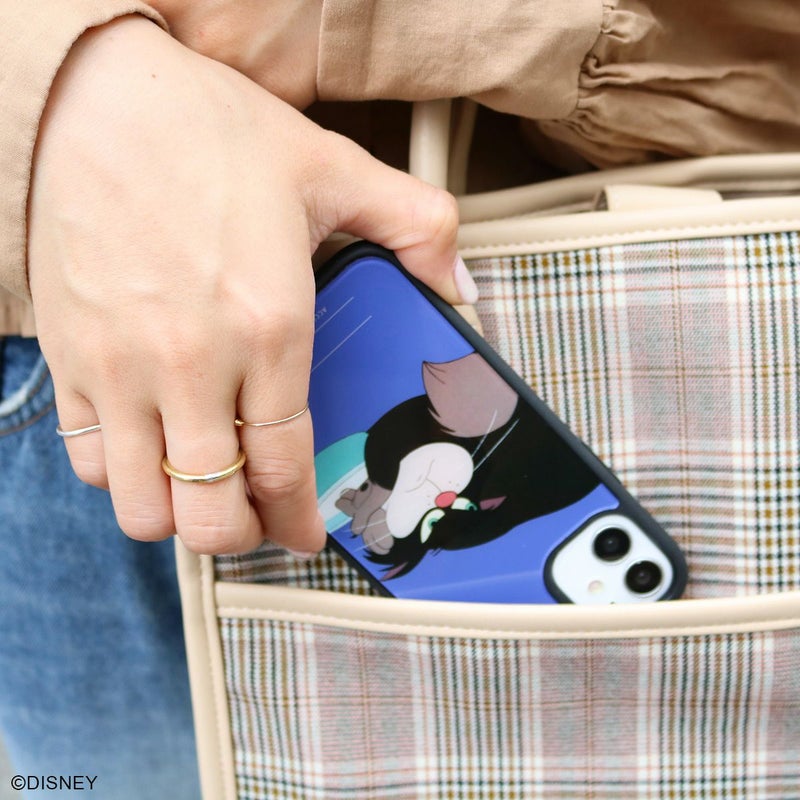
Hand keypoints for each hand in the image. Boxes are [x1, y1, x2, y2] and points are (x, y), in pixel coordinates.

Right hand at [28, 16, 471, 554]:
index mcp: (268, 326)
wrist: (97, 98)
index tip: (302, 534)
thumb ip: (414, 227)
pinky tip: (149, 446)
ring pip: (142, 508)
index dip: (296, 520)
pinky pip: (86, 461)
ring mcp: (121, 367)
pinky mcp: (69, 359)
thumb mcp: (331, 168)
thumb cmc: (205, 132)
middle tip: (256, 514)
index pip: (285, 467)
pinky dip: (120, 476)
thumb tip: (457, 285)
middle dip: (241, 533)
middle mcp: (192, 362)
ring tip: (202, 489)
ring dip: (179, 517)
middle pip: (210, 512)